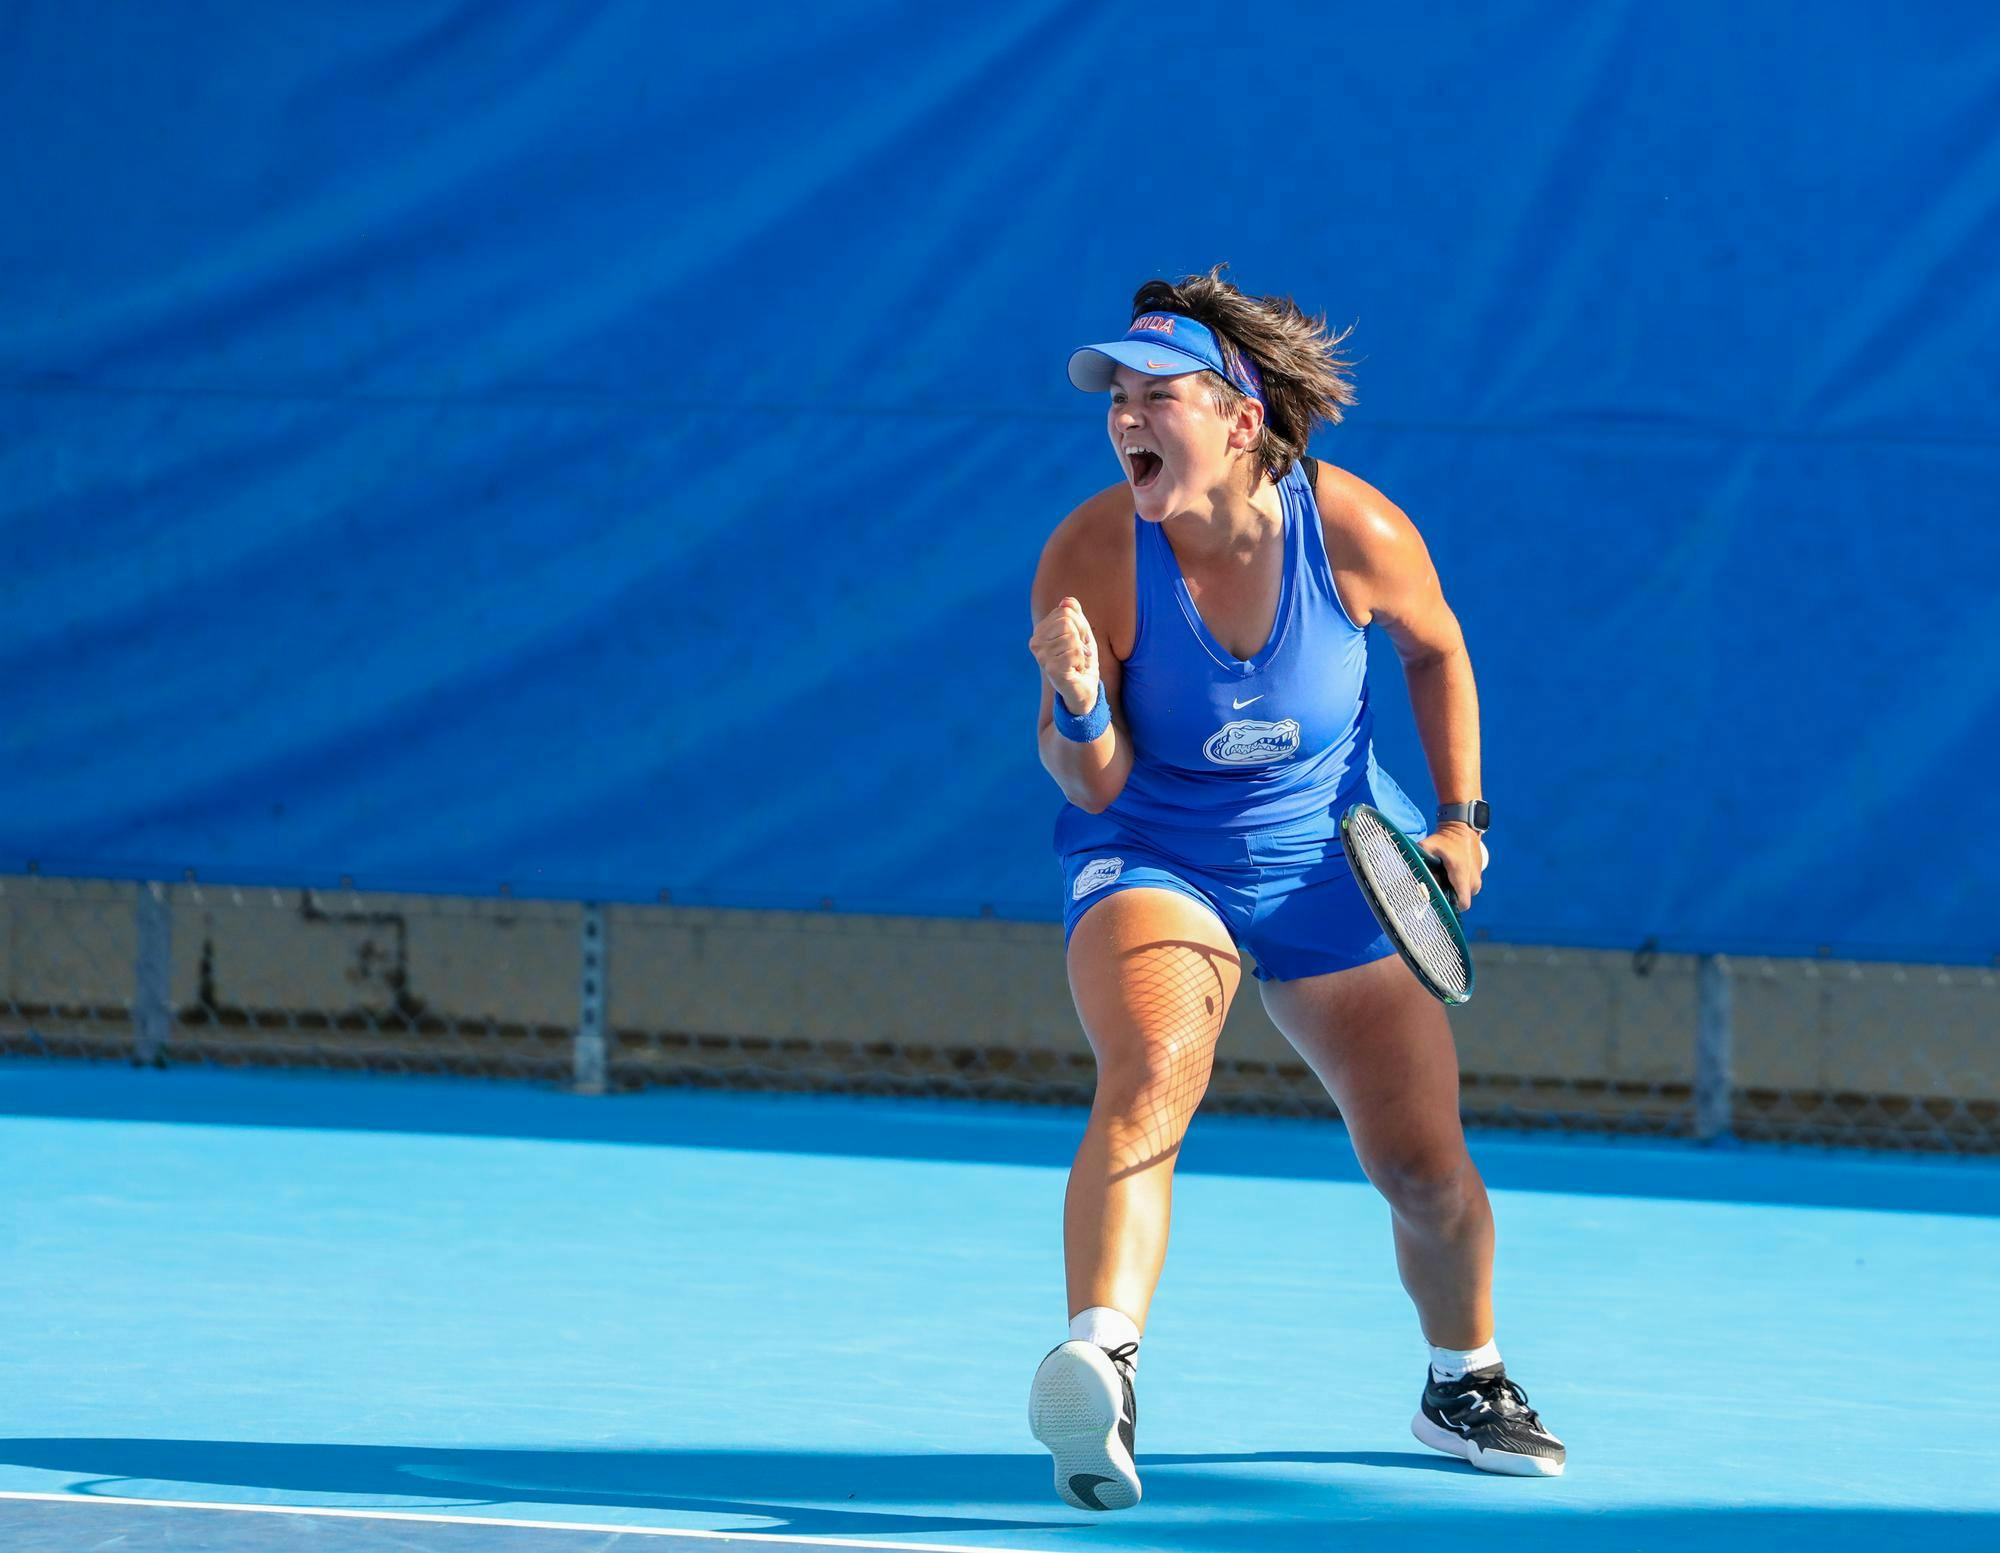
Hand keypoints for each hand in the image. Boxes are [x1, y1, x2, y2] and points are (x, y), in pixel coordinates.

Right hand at [1029, 596, 1100, 714]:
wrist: (1083, 688)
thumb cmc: (1081, 659)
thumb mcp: (1081, 632)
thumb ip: (1074, 614)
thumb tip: (1066, 601)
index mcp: (1041, 631)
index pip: (1065, 611)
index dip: (1080, 624)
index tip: (1079, 641)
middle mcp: (1035, 642)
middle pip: (1067, 621)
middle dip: (1082, 636)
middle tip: (1079, 653)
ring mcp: (1041, 656)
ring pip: (1072, 637)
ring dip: (1081, 652)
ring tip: (1076, 663)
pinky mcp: (1050, 669)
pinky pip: (1075, 653)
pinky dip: (1081, 662)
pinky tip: (1075, 671)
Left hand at [1420, 824, 1487, 912]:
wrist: (1463, 829)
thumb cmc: (1443, 839)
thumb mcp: (1427, 846)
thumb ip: (1420, 861)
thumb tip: (1413, 880)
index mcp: (1461, 872)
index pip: (1463, 903)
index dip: (1451, 906)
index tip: (1441, 899)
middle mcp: (1473, 878)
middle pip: (1462, 900)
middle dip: (1451, 897)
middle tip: (1440, 885)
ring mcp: (1478, 877)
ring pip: (1466, 894)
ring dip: (1455, 891)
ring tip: (1445, 878)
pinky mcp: (1479, 875)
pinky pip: (1469, 888)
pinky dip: (1460, 885)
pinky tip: (1451, 875)